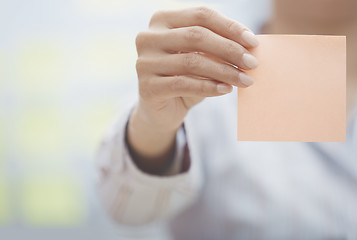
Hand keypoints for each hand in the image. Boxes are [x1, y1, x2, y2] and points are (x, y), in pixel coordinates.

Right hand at [128, 7, 258, 166]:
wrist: (163, 110)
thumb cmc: (185, 78)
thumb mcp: (201, 58)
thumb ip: (217, 48)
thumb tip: (249, 46)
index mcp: (162, 20)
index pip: (200, 15)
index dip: (229, 27)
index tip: (253, 42)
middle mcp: (148, 37)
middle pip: (196, 36)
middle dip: (229, 49)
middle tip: (252, 63)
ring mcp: (144, 62)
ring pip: (192, 61)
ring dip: (224, 71)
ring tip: (245, 80)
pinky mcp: (147, 87)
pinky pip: (184, 84)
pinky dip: (209, 87)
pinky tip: (226, 90)